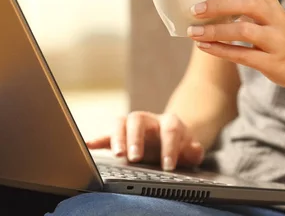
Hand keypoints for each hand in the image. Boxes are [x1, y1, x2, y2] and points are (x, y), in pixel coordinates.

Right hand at [86, 112, 204, 170]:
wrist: (169, 135)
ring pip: (121, 123)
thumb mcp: (190, 149)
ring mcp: (132, 125)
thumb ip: (193, 151)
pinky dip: (98, 139)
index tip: (168, 166)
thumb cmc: (179, 145)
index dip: (169, 147)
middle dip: (135, 138)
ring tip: (117, 155)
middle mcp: (148, 119)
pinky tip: (89, 145)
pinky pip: (107, 134)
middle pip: (137, 120)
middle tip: (135, 157)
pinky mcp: (120, 134)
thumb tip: (194, 149)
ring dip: (117, 138)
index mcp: (168, 122)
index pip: (169, 129)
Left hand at [188, 0, 284, 92]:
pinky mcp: (273, 63)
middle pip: (248, 4)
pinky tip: (204, 46)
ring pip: (244, 31)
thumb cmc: (280, 36)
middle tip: (194, 9)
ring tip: (193, 32)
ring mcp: (276, 41)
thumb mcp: (270, 17)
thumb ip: (245, 7)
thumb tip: (202, 1)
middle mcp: (276, 19)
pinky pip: (243, 55)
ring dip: (215, 30)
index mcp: (271, 4)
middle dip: (218, 5)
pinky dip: (221, 50)